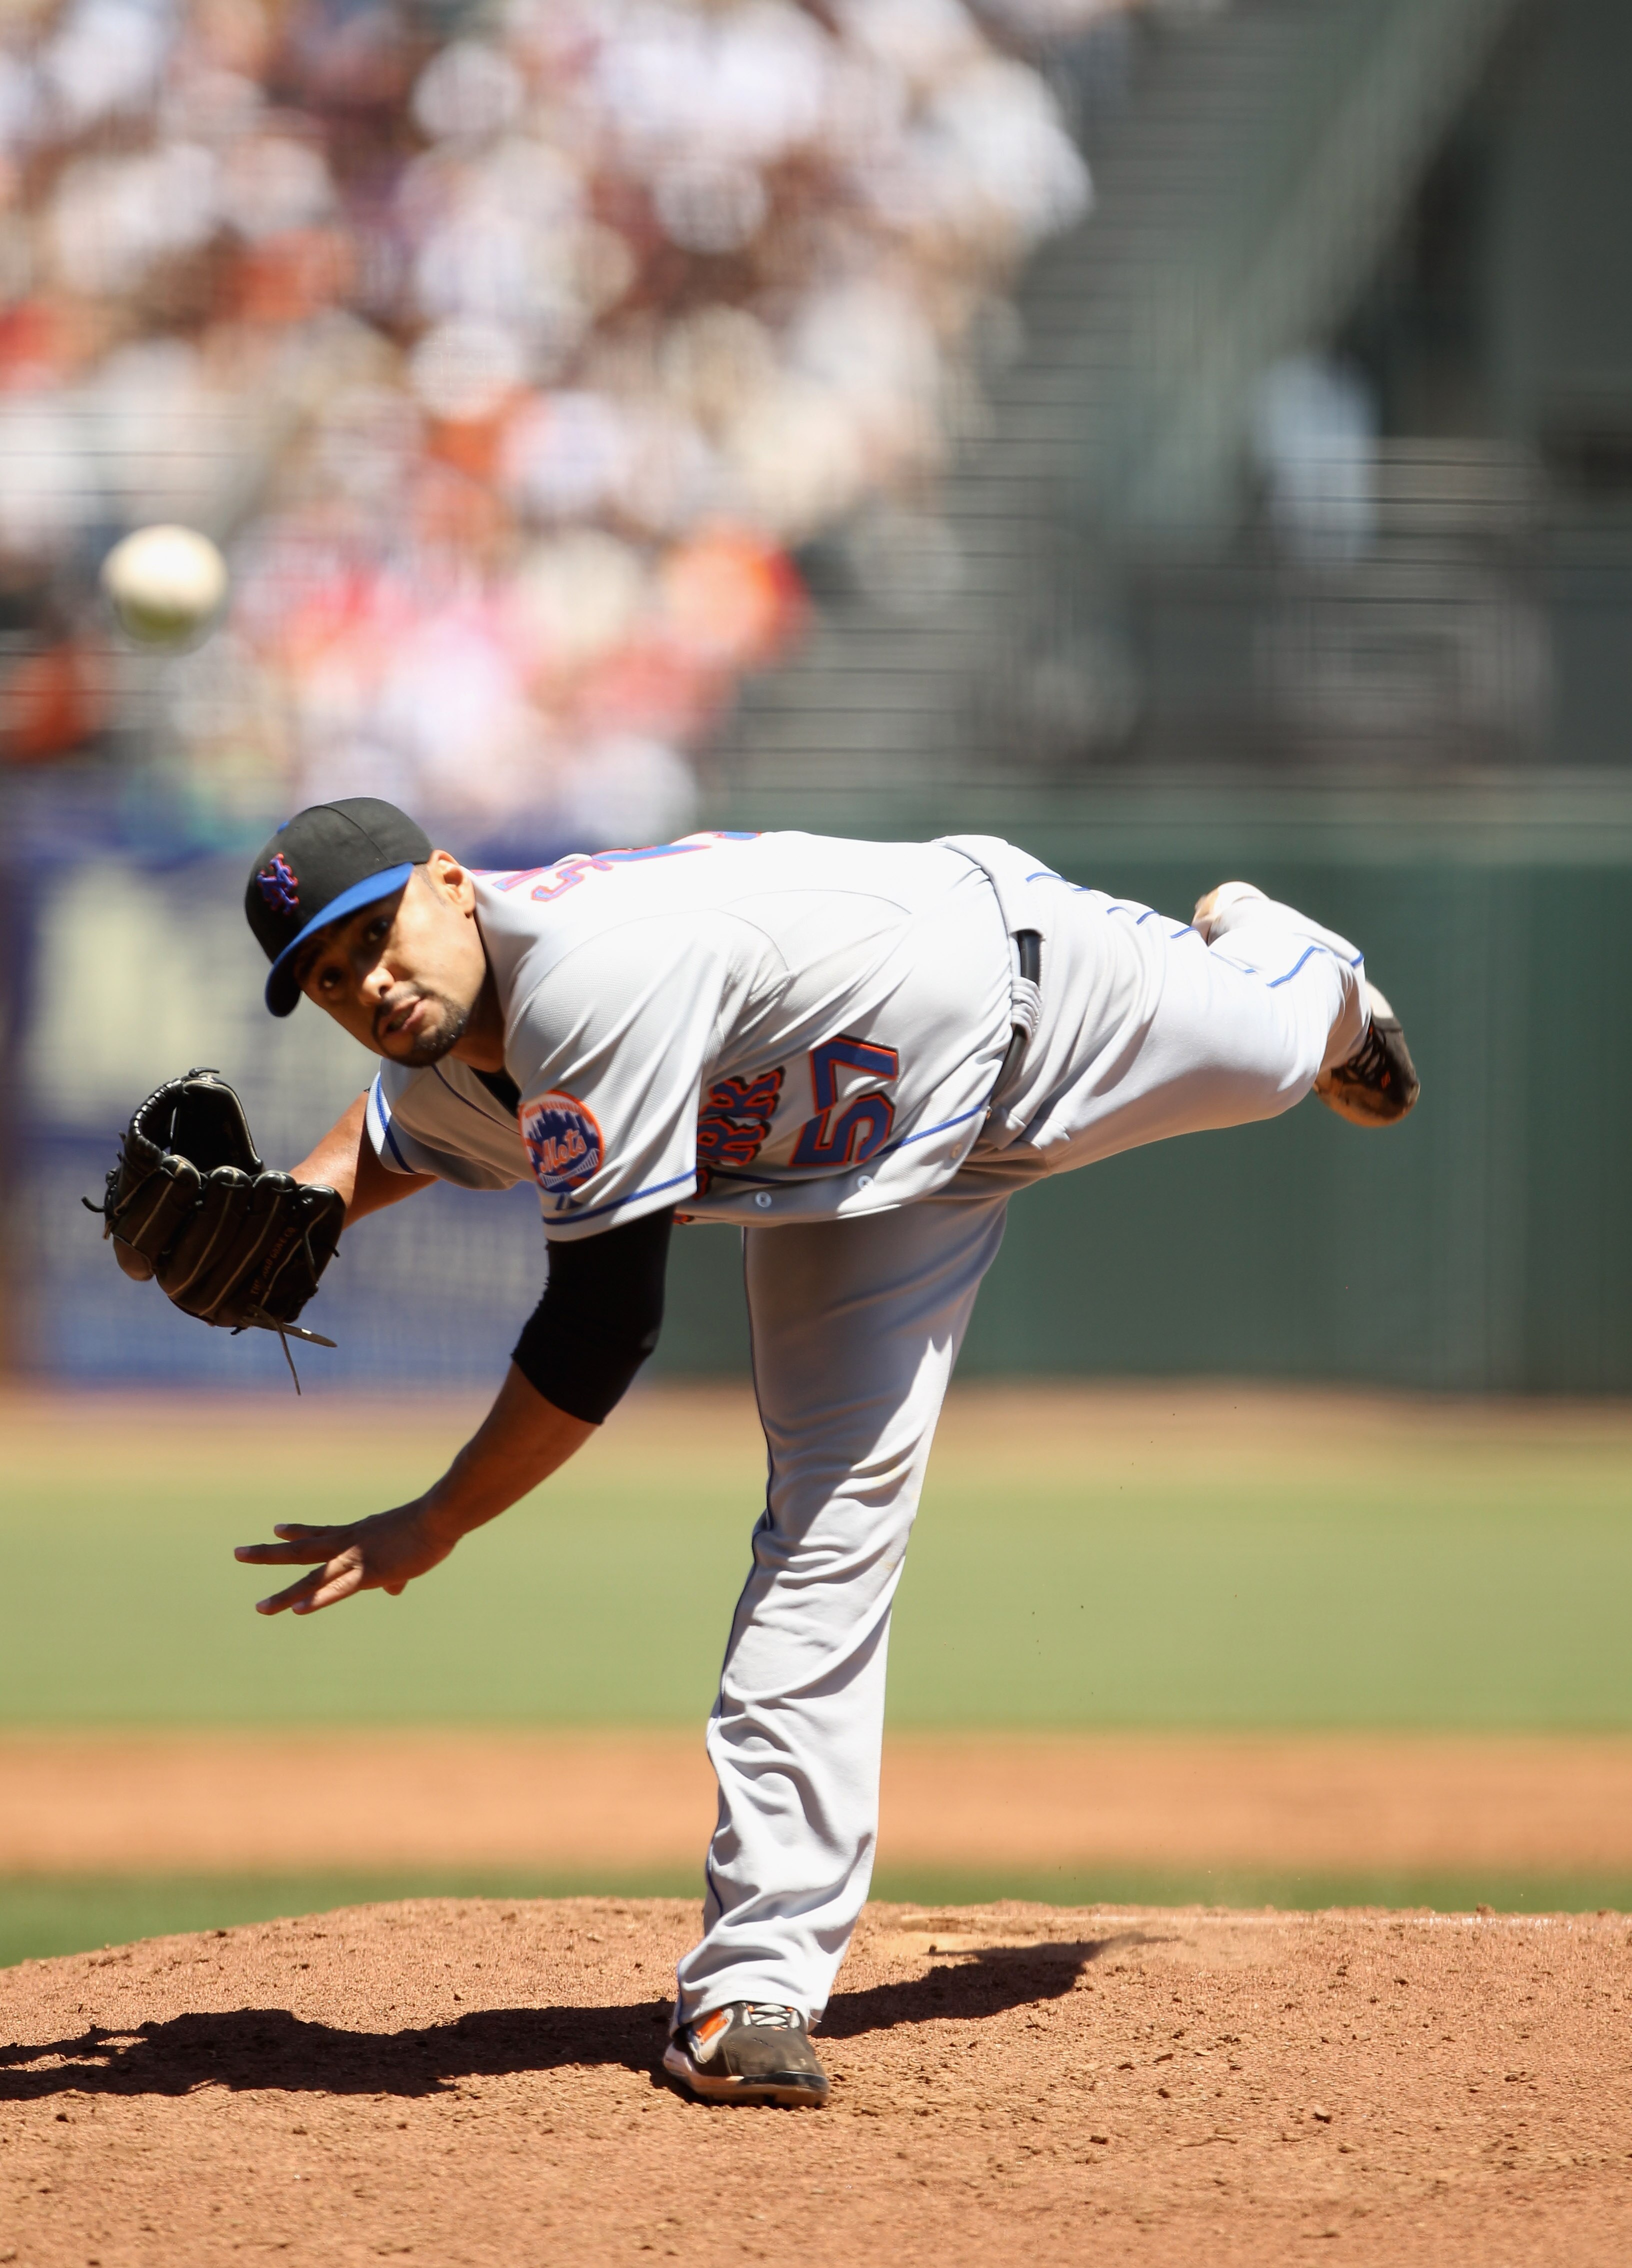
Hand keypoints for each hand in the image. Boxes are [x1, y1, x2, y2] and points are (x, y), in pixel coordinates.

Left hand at [235, 1499, 459, 1615]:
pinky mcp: (369, 1573)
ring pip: (312, 1578)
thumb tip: (393, 1591)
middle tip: (237, 1553)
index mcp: (357, 1535)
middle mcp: (348, 1544)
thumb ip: (394, 1574)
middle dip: (268, 1555)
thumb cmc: (428, 1530)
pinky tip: (298, 1610)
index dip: (297, 1532)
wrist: (439, 1517)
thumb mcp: (406, 1550)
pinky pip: (337, 1590)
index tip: (276, 1530)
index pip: (320, 1532)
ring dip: (285, 1595)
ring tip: (260, 1608)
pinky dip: (317, 1599)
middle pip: (301, 1551)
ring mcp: (355, 1559)